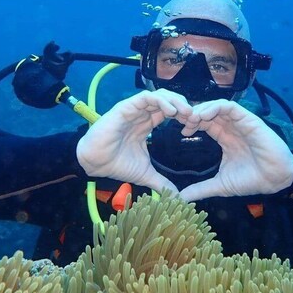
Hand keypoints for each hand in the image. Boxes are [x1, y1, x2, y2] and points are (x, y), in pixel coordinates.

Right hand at [76, 89, 192, 192]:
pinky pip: (146, 97)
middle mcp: (142, 113)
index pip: (170, 112)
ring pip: (160, 95)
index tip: (196, 126)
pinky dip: (161, 101)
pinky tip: (172, 111)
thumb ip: (162, 182)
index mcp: (147, 123)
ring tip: (188, 113)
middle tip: (196, 118)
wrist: (95, 164)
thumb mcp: (146, 174)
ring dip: (176, 101)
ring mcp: (134, 109)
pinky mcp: (126, 107)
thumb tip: (176, 197)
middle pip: (168, 100)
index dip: (184, 116)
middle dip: (184, 106)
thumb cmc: (116, 164)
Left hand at [178, 100, 292, 201]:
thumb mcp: (220, 185)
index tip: (181, 131)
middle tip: (181, 121)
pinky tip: (203, 115)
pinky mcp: (248, 120)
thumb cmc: (251, 180)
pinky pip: (230, 107)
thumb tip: (181, 198)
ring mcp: (240, 123)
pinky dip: (215, 107)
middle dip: (193, 114)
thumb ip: (201, 189)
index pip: (205, 124)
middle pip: (208, 112)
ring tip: (191, 118)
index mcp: (224, 138)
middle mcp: (231, 128)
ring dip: (202, 109)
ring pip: (217, 106)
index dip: (192, 124)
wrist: (274, 180)